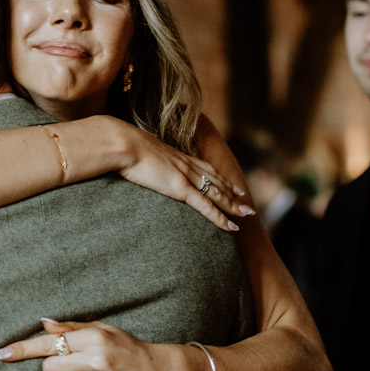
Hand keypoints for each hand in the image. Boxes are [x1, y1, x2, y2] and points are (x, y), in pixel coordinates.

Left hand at [0, 318, 185, 370]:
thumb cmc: (128, 348)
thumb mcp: (103, 330)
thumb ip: (72, 328)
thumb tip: (43, 323)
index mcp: (95, 338)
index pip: (50, 343)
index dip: (23, 349)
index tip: (1, 353)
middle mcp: (97, 361)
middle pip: (50, 368)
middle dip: (56, 366)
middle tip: (76, 363)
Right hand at [115, 122, 252, 231]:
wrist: (122, 144)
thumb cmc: (123, 147)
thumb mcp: (138, 152)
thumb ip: (144, 160)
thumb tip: (137, 164)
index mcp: (177, 156)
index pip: (205, 168)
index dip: (220, 178)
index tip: (231, 185)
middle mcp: (186, 165)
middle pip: (216, 181)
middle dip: (232, 192)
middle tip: (246, 201)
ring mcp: (186, 177)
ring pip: (217, 194)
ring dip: (233, 205)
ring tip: (247, 214)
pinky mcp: (181, 188)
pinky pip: (206, 206)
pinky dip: (220, 217)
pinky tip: (231, 226)